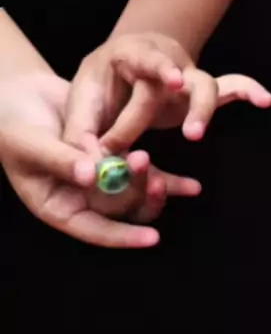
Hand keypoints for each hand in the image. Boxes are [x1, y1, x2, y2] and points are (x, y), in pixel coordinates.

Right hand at [0, 72, 200, 247]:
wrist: (18, 96)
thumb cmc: (14, 125)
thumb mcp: (33, 144)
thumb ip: (61, 160)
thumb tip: (91, 176)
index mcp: (58, 207)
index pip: (94, 230)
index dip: (122, 237)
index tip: (151, 237)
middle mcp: (82, 201)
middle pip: (119, 210)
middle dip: (137, 193)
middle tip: (149, 170)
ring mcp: (101, 183)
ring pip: (135, 195)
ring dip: (153, 187)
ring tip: (166, 176)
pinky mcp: (115, 161)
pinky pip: (143, 175)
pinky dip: (167, 179)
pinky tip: (191, 187)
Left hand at [63, 31, 270, 153]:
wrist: (120, 69)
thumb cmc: (98, 89)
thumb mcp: (81, 106)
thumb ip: (82, 137)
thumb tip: (91, 170)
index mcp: (129, 56)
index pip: (146, 61)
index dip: (159, 72)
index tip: (172, 80)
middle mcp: (163, 64)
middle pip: (182, 79)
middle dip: (182, 108)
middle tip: (190, 133)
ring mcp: (185, 78)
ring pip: (206, 85)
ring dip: (206, 109)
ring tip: (198, 135)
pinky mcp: (199, 94)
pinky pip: (231, 88)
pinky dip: (249, 91)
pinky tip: (265, 100)